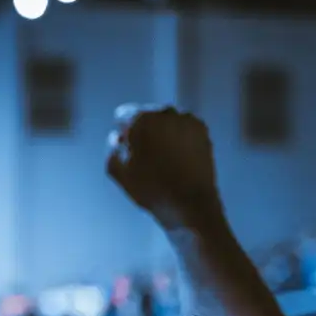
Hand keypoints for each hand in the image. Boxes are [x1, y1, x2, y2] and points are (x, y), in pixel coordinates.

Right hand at [106, 105, 222, 231]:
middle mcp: (166, 113)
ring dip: (162, 132)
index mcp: (142, 119)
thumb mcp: (118, 173)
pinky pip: (184, 128)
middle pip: (148, 115)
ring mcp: (187, 120)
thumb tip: (117, 138)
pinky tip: (177, 156)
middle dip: (144, 129)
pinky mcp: (203, 131)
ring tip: (162, 156)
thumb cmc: (151, 188)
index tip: (124, 145)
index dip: (122, 130)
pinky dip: (179, 137)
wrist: (190, 202)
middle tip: (143, 152)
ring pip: (168, 121)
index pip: (124, 114)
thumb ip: (112, 150)